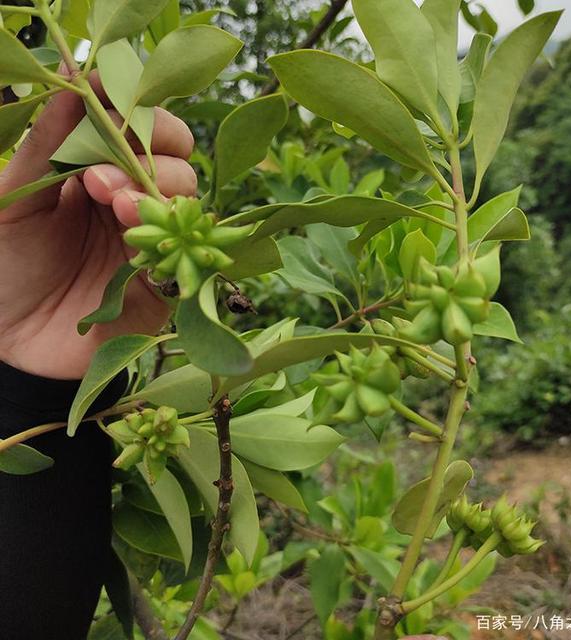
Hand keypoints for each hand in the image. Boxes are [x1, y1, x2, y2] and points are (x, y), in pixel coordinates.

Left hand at [0, 74, 196, 379]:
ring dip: (152, 184)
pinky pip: (185, 247)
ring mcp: (155, 239)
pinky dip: (164, 229)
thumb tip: (71, 79)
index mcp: (100, 175)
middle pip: (176, 154)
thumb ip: (44, 146)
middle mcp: (135, 202)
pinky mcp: (166, 279)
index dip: (130, 107)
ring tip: (108, 197)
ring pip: (186, 194)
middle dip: (148, 147)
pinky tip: (130, 225)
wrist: (14, 343)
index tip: (106, 95)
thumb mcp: (13, 200)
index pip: (139, 127)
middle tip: (99, 169)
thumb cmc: (7, 269)